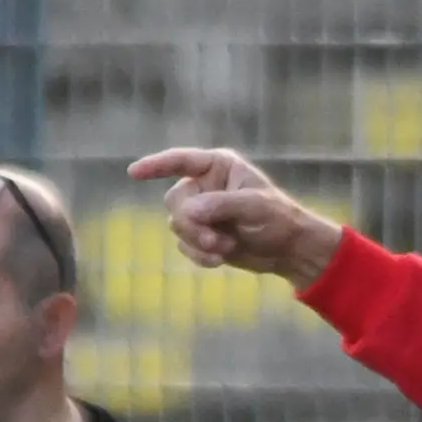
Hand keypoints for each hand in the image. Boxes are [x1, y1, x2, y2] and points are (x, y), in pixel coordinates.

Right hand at [128, 146, 344, 286]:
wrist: (288, 250)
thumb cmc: (278, 219)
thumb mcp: (254, 208)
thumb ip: (220, 205)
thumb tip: (187, 212)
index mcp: (219, 167)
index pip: (181, 161)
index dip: (156, 165)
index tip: (133, 173)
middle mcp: (205, 186)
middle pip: (174, 201)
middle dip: (191, 224)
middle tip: (215, 240)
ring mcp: (201, 211)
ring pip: (176, 225)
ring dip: (198, 241)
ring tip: (225, 249)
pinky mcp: (201, 235)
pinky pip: (184, 245)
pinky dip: (199, 255)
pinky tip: (219, 261)